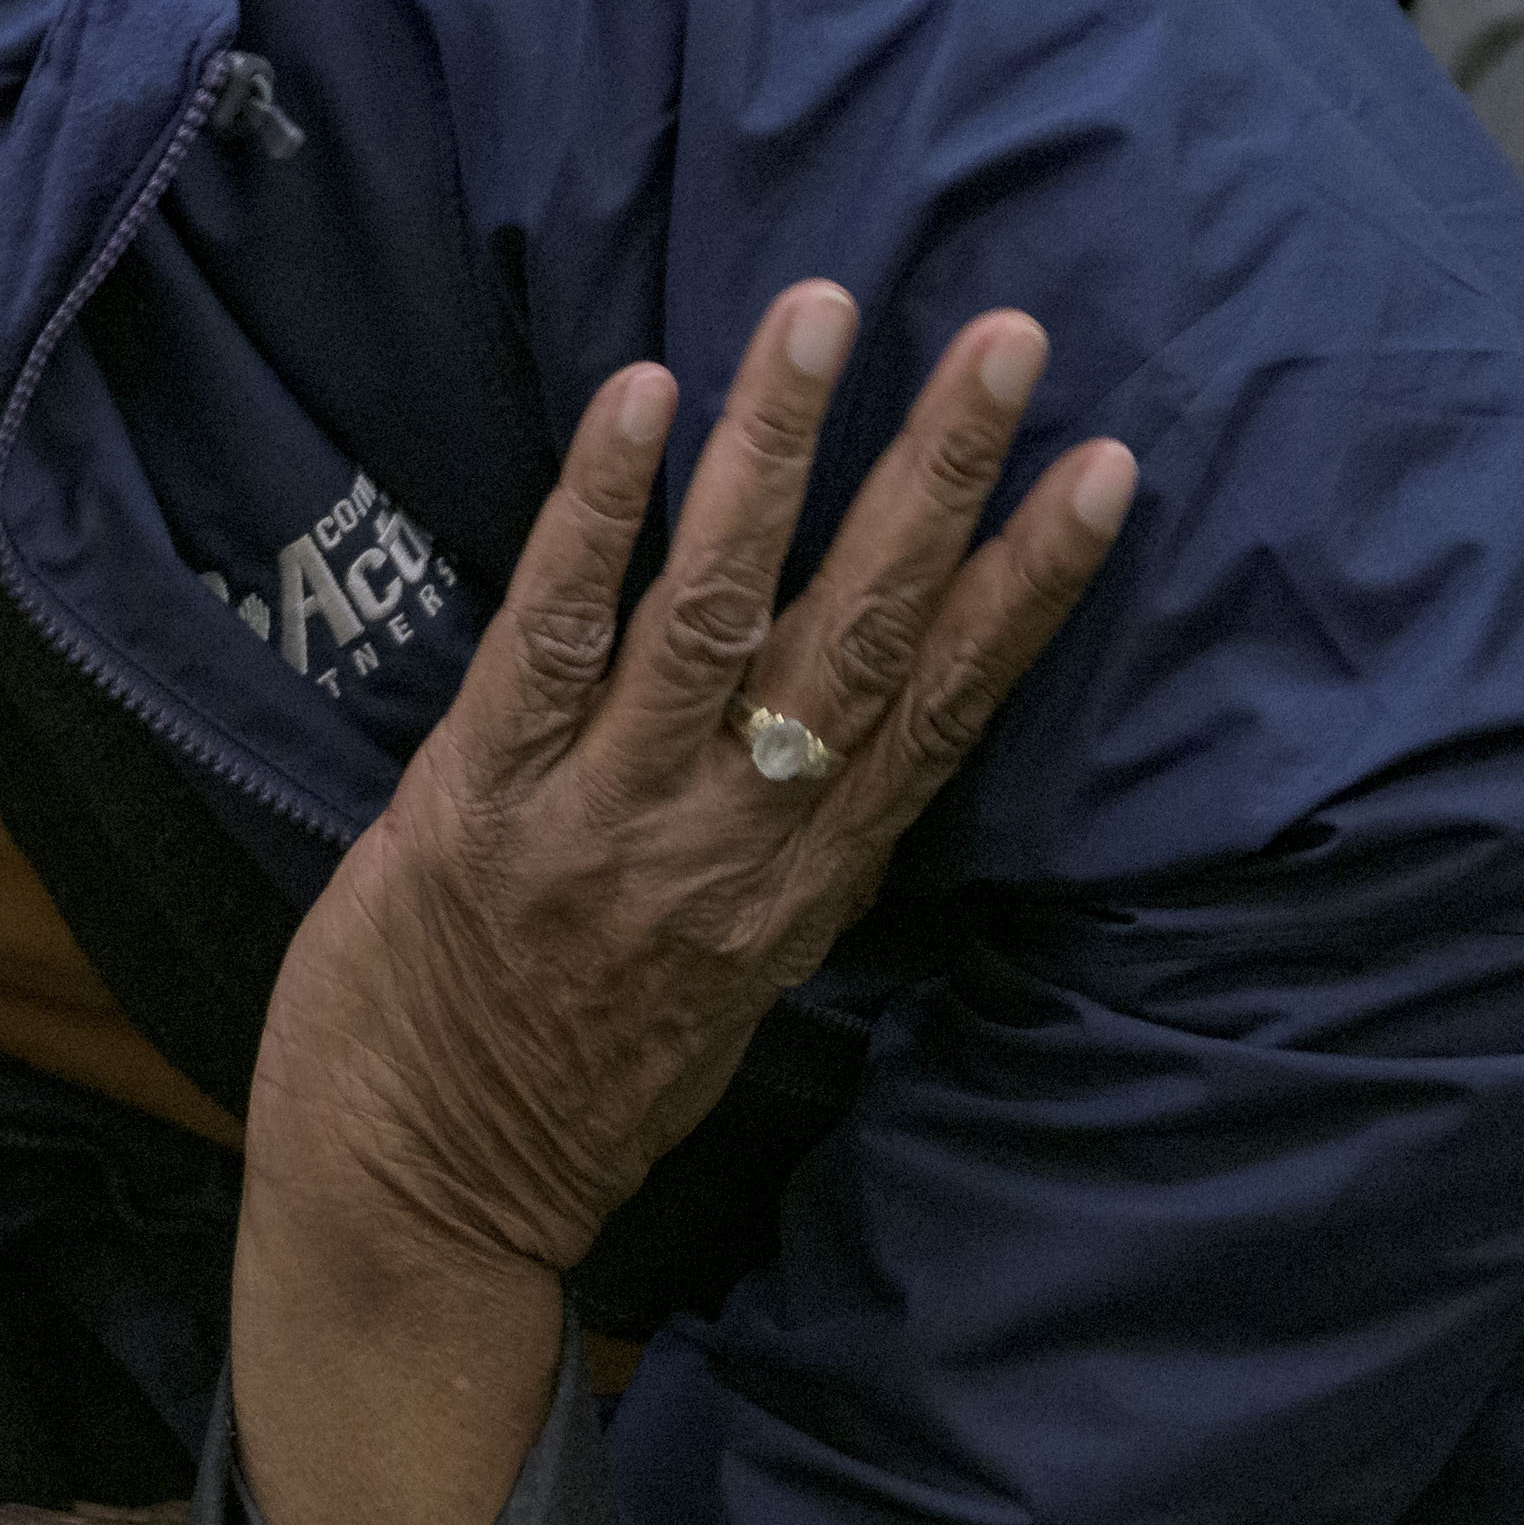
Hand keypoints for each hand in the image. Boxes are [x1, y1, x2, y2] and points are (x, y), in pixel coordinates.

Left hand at [228, 288, 1133, 1524]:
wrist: (417, 1210)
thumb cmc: (562, 1092)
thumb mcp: (726, 998)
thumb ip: (791, 873)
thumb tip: (864, 762)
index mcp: (797, 893)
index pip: (941, 717)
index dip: (1028, 592)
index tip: (1106, 470)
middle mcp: (725, 850)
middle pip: (861, 641)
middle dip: (938, 481)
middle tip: (1007, 338)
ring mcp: (603, 824)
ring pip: (716, 613)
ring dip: (775, 451)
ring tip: (824, 314)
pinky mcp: (475, 804)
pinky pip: (550, 636)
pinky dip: (598, 514)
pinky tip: (642, 401)